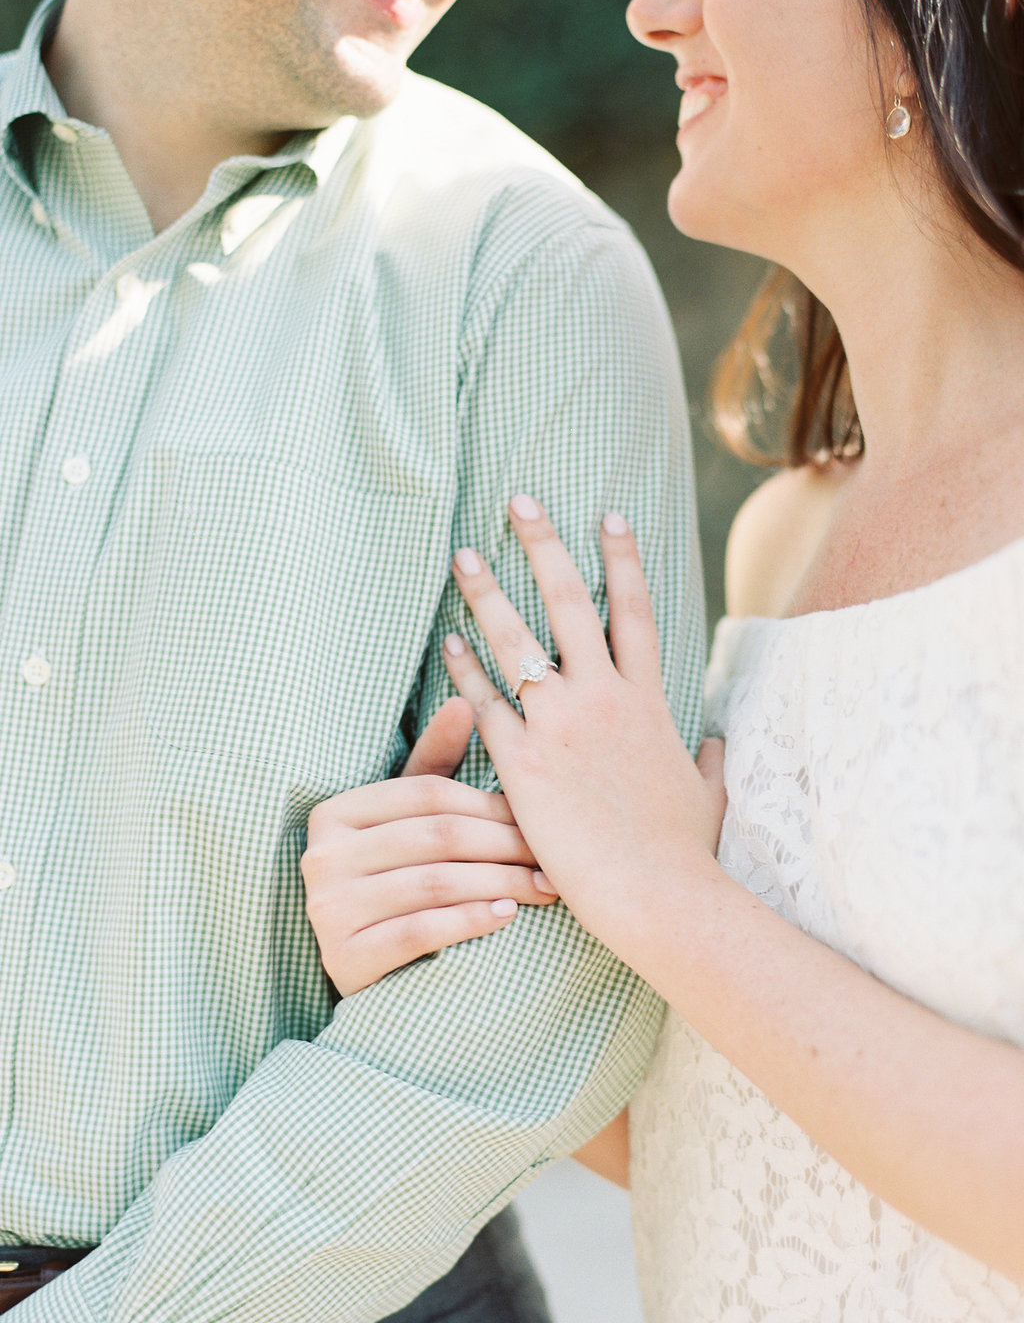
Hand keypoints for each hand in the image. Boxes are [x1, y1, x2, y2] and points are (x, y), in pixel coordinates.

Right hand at [301, 698, 557, 995]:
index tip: (540, 815)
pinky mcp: (344, 959)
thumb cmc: (395, 878)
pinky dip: (470, 921)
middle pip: (436, 838)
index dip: (490, 804)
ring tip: (545, 886)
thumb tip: (464, 701)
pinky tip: (509, 916)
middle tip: (554, 855)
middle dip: (505, 846)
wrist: (366, 967)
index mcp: (334, 813)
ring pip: (434, 884)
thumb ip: (434, 763)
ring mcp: (327, 910)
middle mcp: (321, 857)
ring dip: (501, 884)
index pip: (429, 796)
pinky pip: (420, 931)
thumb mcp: (408, 821)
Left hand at [443, 496, 725, 946]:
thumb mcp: (706, 794)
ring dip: (487, 593)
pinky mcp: (522, 763)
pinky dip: (463, 669)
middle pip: (569, 604)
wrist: (657, 895)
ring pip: (517, 642)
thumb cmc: (684, 852)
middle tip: (520, 502)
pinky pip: (485, 703)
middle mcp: (604, 699)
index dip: (622, 560)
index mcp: (649, 701)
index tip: (609, 516)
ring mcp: (560, 727)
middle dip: (544, 546)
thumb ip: (706, 760)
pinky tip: (445, 643)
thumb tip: (712, 743)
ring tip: (464, 556)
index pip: (635, 612)